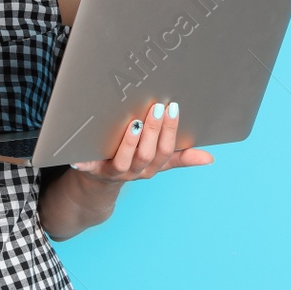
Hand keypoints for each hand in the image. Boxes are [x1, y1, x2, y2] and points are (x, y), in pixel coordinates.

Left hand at [71, 101, 213, 182]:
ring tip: (134, 123)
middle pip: (147, 154)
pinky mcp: (91, 170)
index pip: (165, 150)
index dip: (170, 131)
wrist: (100, 182)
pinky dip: (84, 162)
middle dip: (153, 131)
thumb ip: (181, 157)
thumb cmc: (133, 162)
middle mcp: (134, 171)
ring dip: (130, 143)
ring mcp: (113, 171)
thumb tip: (209, 158)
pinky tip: (81, 154)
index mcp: (152, 167)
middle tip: (156, 107)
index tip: (173, 108)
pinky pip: (88, 167)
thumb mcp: (159, 161)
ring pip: (124, 160)